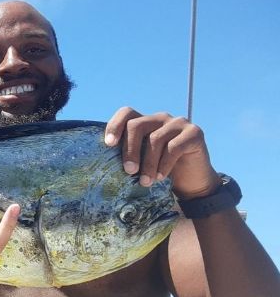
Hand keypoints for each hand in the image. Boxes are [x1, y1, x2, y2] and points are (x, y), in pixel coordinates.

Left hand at [104, 106, 219, 198]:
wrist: (191, 183)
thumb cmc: (159, 172)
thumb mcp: (141, 163)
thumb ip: (127, 156)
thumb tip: (101, 163)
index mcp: (145, 122)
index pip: (126, 113)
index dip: (115, 125)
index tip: (109, 144)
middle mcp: (160, 118)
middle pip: (137, 125)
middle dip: (130, 150)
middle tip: (128, 171)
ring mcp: (178, 123)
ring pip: (155, 139)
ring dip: (148, 164)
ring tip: (145, 182)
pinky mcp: (194, 133)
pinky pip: (174, 147)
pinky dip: (164, 164)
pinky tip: (160, 177)